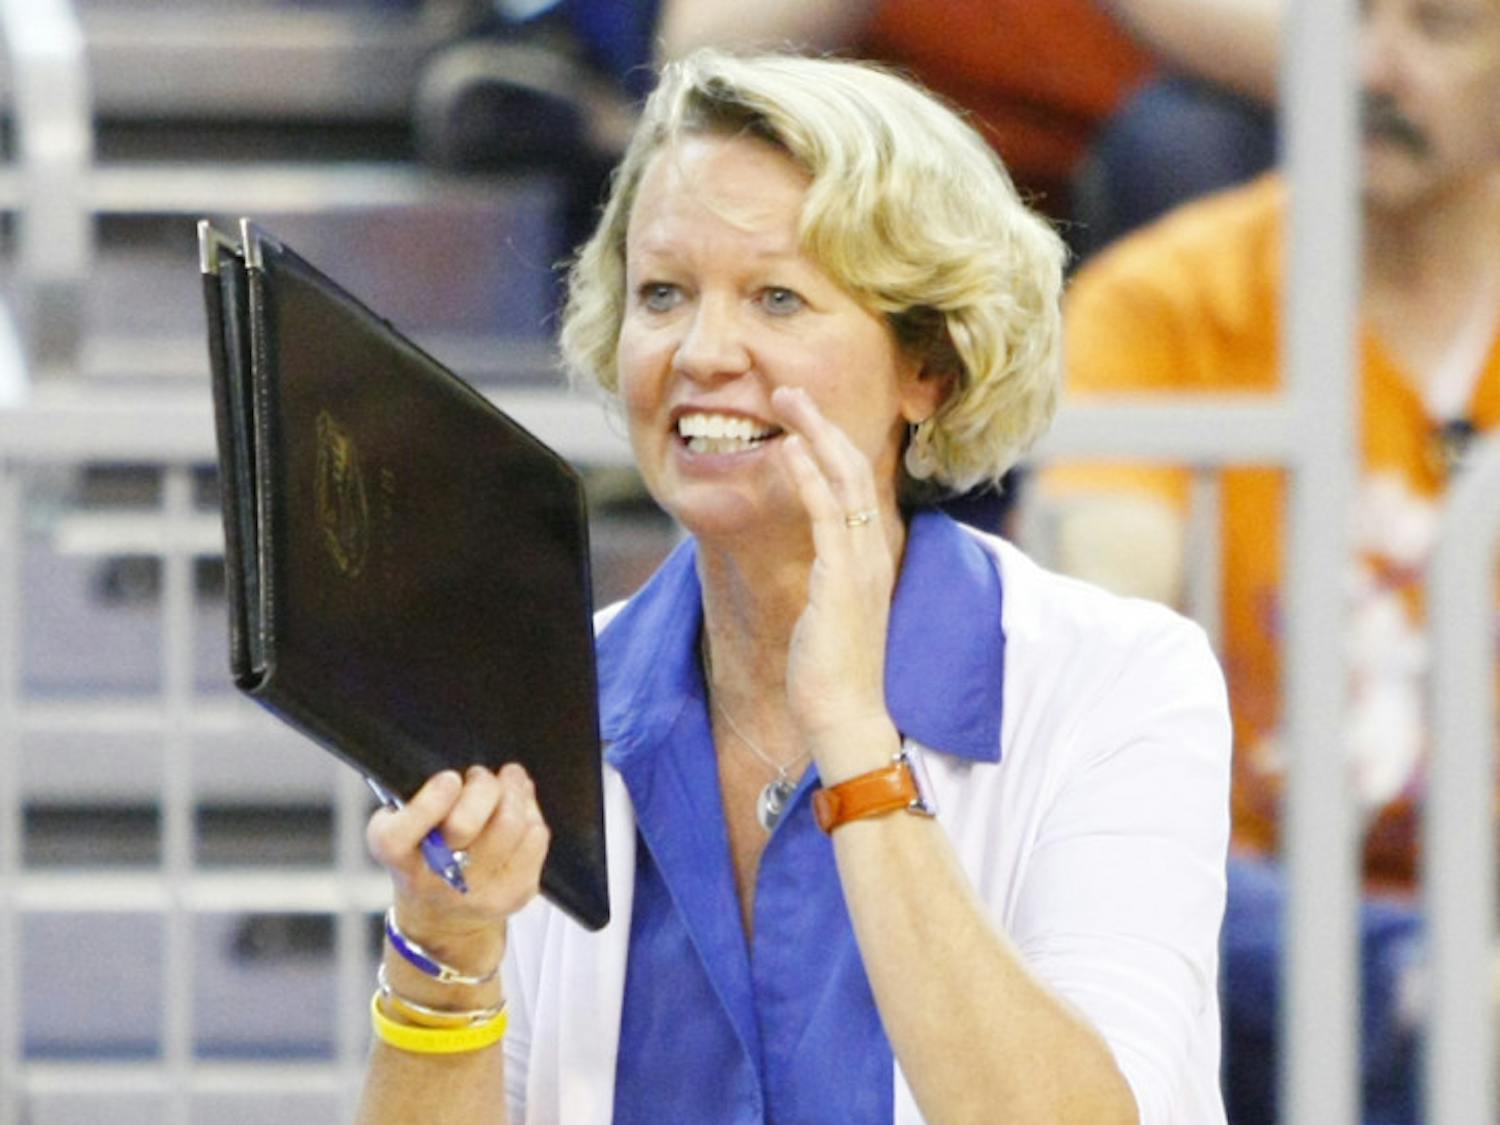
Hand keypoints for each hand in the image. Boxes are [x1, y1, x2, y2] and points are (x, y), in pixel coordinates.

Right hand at [366, 764, 550, 955]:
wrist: (443, 917)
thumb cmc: (423, 854)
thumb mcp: (404, 825)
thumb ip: (427, 797)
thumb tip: (481, 772)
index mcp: (396, 856)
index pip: (401, 834)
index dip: (430, 801)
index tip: (449, 779)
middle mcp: (434, 881)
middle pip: (465, 823)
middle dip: (481, 786)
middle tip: (481, 776)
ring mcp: (477, 892)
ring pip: (509, 825)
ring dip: (513, 792)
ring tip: (509, 782)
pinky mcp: (514, 894)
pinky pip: (535, 838)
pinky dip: (531, 815)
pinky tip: (521, 811)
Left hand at [770, 385, 902, 778]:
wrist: (845, 714)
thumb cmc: (832, 668)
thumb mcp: (831, 607)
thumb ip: (828, 573)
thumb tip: (813, 556)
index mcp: (870, 554)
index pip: (856, 482)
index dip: (830, 441)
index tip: (800, 415)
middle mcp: (872, 550)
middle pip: (853, 466)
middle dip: (821, 422)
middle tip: (788, 389)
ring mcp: (861, 562)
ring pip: (844, 478)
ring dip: (814, 433)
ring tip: (785, 400)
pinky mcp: (842, 579)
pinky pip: (827, 515)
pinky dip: (809, 477)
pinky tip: (790, 450)